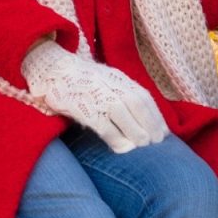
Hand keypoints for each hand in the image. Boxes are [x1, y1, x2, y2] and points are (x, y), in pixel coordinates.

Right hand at [21, 40, 168, 152]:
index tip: (164, 132)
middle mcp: (109, 84)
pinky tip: (121, 148)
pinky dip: (114, 137)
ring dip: (135, 131)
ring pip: (122, 113)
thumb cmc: (82, 81)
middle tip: (157, 143)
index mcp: (117, 78)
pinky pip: (102, 124)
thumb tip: (142, 118)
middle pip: (136, 103)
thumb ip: (122, 93)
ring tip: (143, 146)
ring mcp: (95, 94)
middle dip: (150, 124)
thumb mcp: (105, 80)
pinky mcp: (82, 107)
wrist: (53, 70)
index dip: (155, 115)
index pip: (143, 96)